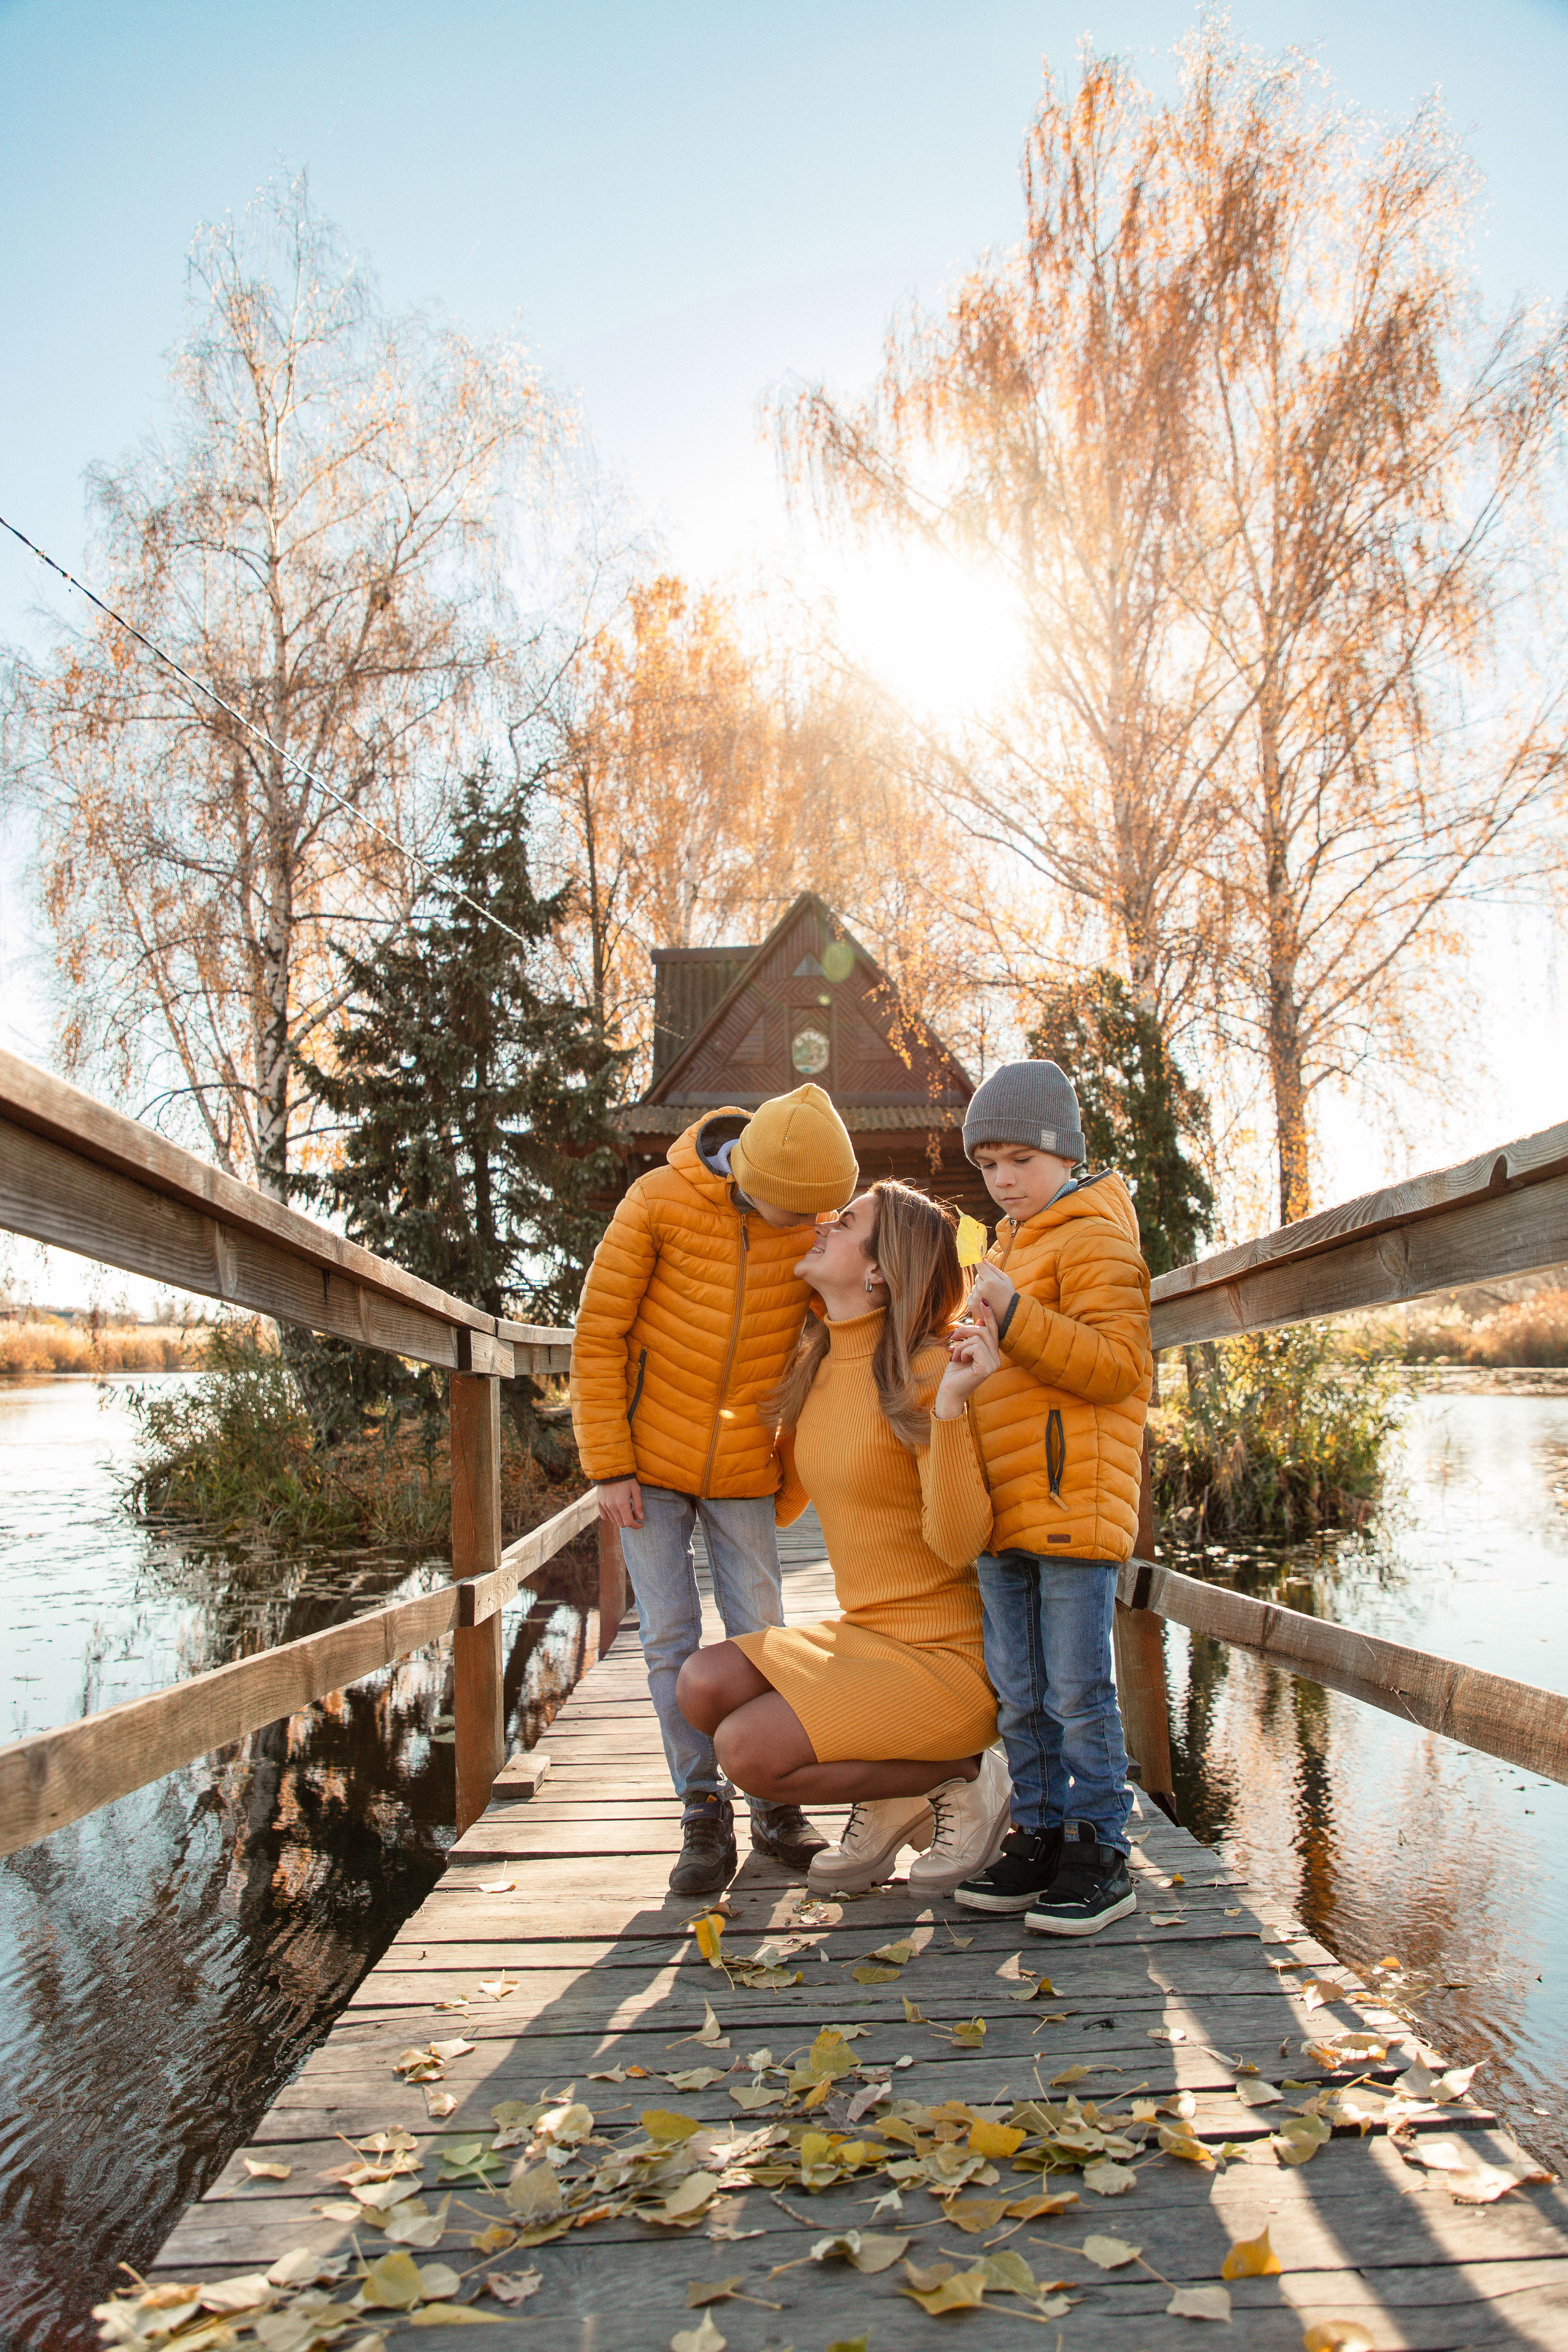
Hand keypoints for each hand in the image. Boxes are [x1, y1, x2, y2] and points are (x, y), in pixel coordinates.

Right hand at [598, 1477, 643, 1528]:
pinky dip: (611, 1516)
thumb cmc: (626, 1479)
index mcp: (622, 1503)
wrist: (610, 1470)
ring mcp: (604, 1505)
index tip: (641, 1524)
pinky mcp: (599, 1503)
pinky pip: (604, 1517)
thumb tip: (641, 1518)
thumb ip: (639, 1505)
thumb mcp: (636, 1490)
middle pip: (621, 1523)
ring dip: (621, 1518)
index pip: (629, 1522)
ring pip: (613, 1521)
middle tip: (634, 1513)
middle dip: (630, 1521)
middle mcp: (611, 1506)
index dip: (636, 1526)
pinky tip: (616, 1509)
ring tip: (626, 1507)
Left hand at [934, 1298, 1002, 1417]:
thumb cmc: (954, 1373)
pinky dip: (962, 1350)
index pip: (993, 1330)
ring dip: (962, 1343)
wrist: (948, 1393)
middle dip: (966, 1330)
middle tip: (951, 1337)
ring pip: (979, 1337)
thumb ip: (973, 1338)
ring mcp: (993, 1364)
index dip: (988, 1315)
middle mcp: (997, 1359)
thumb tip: (981, 1320)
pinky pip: (975, 1346)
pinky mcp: (986, 1368)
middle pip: (985, 1330)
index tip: (984, 1300)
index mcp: (993, 1355)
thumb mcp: (963, 1350)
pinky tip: (958, 1360)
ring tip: (955, 1354)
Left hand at [964, 1263, 1016, 1320]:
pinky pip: (971, 1295)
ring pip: (975, 1286)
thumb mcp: (1006, 1279)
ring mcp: (975, 1298)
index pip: (979, 1265)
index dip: (981, 1265)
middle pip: (977, 1276)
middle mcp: (981, 1288)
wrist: (1008, 1315)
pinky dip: (976, 1297)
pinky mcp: (971, 1305)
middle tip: (993, 1287)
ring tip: (991, 1296)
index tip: (984, 1267)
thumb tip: (983, 1260)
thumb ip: (993, 1269)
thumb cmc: (1009, 1295)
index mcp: (990, 1280)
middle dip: (984, 1279)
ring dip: (980, 1288)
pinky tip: (986, 1301)